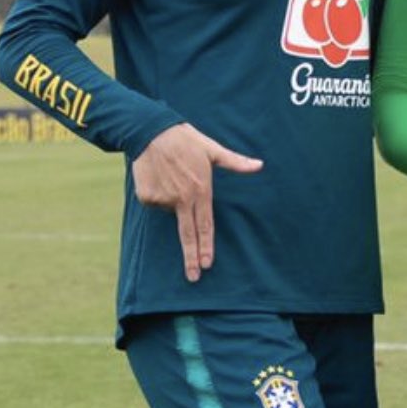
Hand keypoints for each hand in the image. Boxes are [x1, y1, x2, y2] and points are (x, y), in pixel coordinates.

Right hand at [132, 123, 262, 281]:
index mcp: (200, 189)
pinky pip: (153, 202)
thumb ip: (235, 162)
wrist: (151, 130)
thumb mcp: (212, 149)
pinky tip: (157, 175)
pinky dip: (156, 193)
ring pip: (169, 209)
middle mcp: (182, 198)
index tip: (207, 264)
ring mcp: (163, 198)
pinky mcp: (147, 196)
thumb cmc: (185, 138)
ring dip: (171, 199)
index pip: (205, 225)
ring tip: (171, 174)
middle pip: (187, 234)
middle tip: (193, 277)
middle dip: (191, 257)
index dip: (206, 246)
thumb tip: (259, 165)